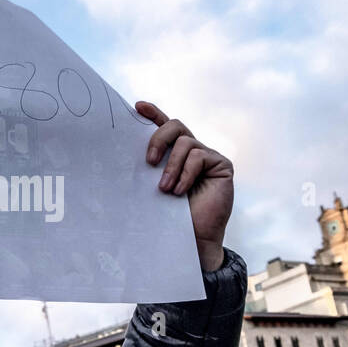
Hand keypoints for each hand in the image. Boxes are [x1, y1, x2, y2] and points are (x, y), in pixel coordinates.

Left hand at [137, 101, 234, 272]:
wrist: (193, 240)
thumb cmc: (171, 217)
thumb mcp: (154, 188)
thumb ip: (151, 167)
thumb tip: (126, 150)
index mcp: (174, 154)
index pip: (164, 127)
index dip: (152, 113)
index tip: (137, 106)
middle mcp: (192, 151)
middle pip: (175, 126)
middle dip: (158, 139)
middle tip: (148, 162)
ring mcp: (208, 156)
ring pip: (185, 142)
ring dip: (171, 166)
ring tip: (165, 189)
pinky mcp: (221, 165)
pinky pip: (198, 156)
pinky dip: (186, 173)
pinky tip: (180, 192)